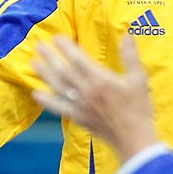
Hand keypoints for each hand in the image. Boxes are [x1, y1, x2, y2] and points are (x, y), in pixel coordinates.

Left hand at [32, 36, 159, 160]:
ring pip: (58, 87)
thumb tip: (128, 35)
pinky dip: (46, 101)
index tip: (57, 37)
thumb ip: (131, 57)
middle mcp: (86, 91)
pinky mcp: (78, 118)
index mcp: (100, 80)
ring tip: (33, 63)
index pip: (78, 59)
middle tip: (38, 46)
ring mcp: (80, 106)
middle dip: (50, 57)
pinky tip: (36, 94)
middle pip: (63, 71)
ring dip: (44, 74)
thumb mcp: (139, 79)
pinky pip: (58, 108)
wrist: (134, 138)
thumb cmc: (139, 108)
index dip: (66, 47)